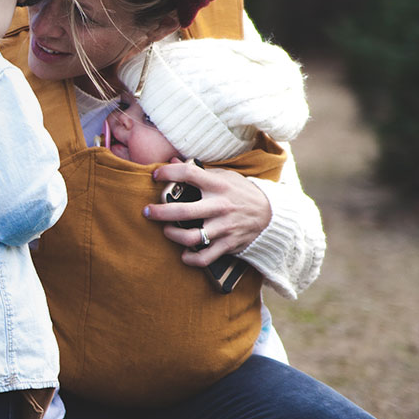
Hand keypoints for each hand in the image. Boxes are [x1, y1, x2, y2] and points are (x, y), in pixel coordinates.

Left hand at [146, 159, 271, 267]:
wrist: (271, 215)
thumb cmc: (241, 192)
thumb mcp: (225, 176)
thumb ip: (199, 171)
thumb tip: (171, 159)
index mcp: (218, 185)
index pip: (189, 174)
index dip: (168, 172)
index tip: (155, 175)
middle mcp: (220, 206)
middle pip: (183, 211)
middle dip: (159, 212)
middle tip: (147, 211)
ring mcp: (224, 227)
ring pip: (191, 237)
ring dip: (172, 235)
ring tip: (167, 231)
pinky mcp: (228, 244)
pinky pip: (205, 257)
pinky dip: (191, 258)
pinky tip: (184, 254)